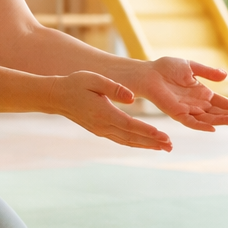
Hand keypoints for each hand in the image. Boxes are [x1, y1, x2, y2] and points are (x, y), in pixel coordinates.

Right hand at [49, 71, 172, 150]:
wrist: (57, 96)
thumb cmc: (76, 84)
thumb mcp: (95, 79)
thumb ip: (114, 88)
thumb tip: (132, 98)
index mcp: (103, 113)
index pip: (130, 125)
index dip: (147, 132)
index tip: (163, 136)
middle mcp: (103, 126)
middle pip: (132, 137)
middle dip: (152, 142)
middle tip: (170, 146)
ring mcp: (101, 130)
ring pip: (127, 141)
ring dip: (146, 145)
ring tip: (164, 148)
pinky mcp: (100, 131)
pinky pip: (121, 139)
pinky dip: (135, 142)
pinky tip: (146, 143)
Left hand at [133, 56, 227, 132]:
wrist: (149, 72)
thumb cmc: (166, 68)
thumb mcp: (192, 67)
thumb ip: (208, 72)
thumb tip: (225, 76)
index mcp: (201, 92)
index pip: (221, 102)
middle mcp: (196, 103)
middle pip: (217, 112)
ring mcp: (188, 109)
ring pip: (208, 119)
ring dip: (221, 120)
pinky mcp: (177, 113)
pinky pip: (191, 122)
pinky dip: (202, 126)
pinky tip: (214, 127)